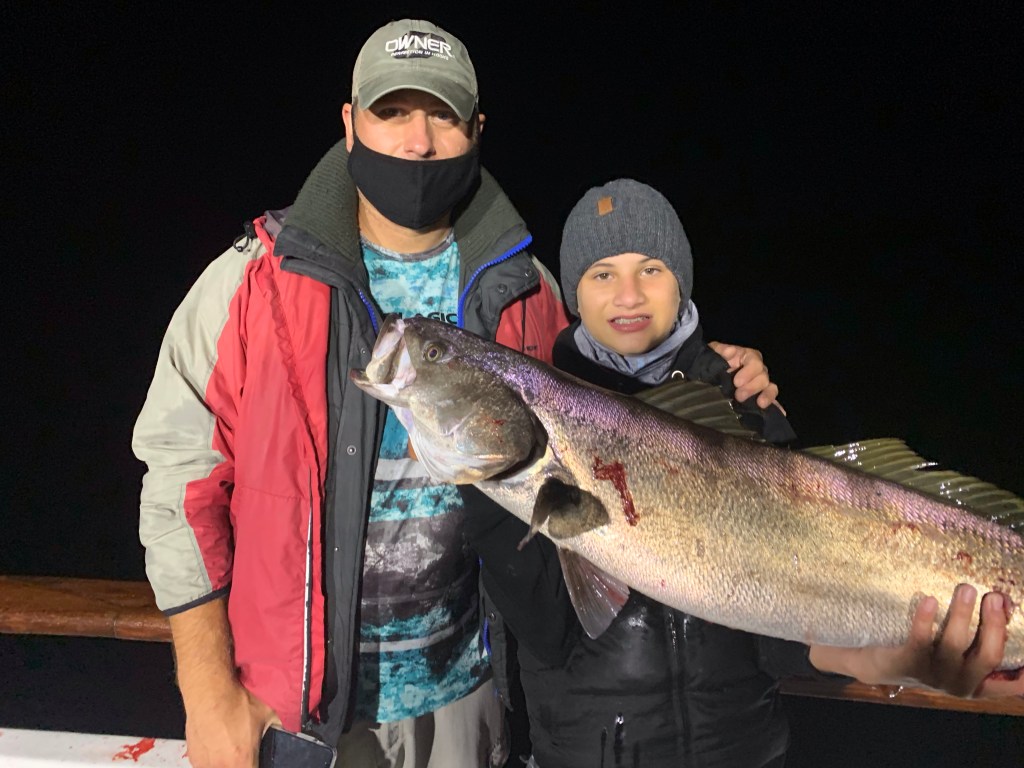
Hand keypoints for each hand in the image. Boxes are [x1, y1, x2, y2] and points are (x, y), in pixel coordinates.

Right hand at [184, 680, 278, 767]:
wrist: (209, 691)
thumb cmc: (235, 701)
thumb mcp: (268, 713)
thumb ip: (279, 728)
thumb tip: (289, 731)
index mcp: (242, 761)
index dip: (257, 765)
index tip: (257, 760)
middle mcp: (221, 767)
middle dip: (242, 764)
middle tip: (245, 752)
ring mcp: (204, 764)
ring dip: (226, 763)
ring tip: (231, 747)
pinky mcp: (194, 758)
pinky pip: (206, 764)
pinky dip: (213, 759)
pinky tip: (218, 743)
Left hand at [707, 342, 784, 412]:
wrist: (709, 374)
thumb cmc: (714, 361)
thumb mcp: (714, 352)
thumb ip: (720, 351)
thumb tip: (730, 351)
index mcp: (748, 357)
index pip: (755, 362)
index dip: (749, 372)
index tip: (737, 382)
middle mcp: (758, 370)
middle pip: (763, 377)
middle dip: (752, 387)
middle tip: (739, 396)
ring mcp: (761, 384)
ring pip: (771, 388)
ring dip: (767, 396)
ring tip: (760, 404)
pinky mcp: (761, 397)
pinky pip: (773, 401)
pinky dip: (777, 407)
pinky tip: (781, 413)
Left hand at [809, 585, 1023, 698]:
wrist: (876, 661)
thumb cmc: (926, 650)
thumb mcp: (957, 647)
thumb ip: (980, 633)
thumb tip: (1003, 600)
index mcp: (978, 682)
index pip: (1012, 685)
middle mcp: (961, 683)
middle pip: (988, 656)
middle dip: (995, 625)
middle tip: (994, 596)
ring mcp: (933, 676)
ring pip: (954, 645)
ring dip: (963, 614)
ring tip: (966, 588)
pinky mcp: (907, 663)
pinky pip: (919, 640)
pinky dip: (925, 620)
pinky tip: (929, 600)